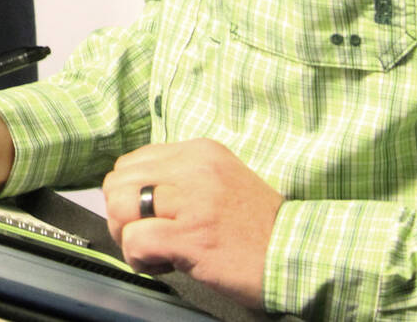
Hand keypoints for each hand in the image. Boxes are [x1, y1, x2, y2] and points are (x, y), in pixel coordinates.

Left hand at [102, 139, 281, 307]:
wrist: (298, 255)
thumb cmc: (259, 228)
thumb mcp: (220, 182)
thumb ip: (182, 178)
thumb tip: (135, 190)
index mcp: (200, 152)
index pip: (133, 162)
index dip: (130, 194)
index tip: (149, 216)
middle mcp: (194, 169)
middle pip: (118, 182)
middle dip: (122, 215)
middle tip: (145, 236)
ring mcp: (193, 201)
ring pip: (120, 206)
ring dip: (127, 236)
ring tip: (153, 250)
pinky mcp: (192, 236)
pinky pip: (136, 239)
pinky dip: (138, 257)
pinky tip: (161, 264)